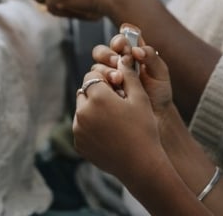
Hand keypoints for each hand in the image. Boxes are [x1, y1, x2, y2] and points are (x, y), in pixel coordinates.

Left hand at [73, 56, 163, 178]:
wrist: (140, 163)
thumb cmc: (144, 128)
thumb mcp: (140, 98)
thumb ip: (128, 75)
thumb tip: (121, 59)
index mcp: (97, 97)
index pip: (92, 75)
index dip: (104, 78)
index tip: (116, 86)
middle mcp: (83, 112)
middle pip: (84, 92)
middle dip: (96, 93)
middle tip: (115, 102)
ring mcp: (78, 129)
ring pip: (81, 110)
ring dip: (92, 110)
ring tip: (112, 119)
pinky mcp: (79, 143)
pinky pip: (81, 127)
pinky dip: (90, 127)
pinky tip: (108, 133)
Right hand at [93, 31, 172, 116]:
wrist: (156, 117)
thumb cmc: (159, 93)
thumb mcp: (160, 73)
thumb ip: (151, 57)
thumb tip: (136, 49)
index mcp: (130, 54)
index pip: (119, 41)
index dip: (119, 40)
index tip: (123, 46)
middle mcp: (116, 64)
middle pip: (101, 51)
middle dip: (107, 54)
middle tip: (116, 61)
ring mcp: (107, 79)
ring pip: (96, 68)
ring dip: (105, 71)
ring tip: (118, 79)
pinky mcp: (102, 92)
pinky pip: (94, 85)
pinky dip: (102, 85)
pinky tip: (114, 91)